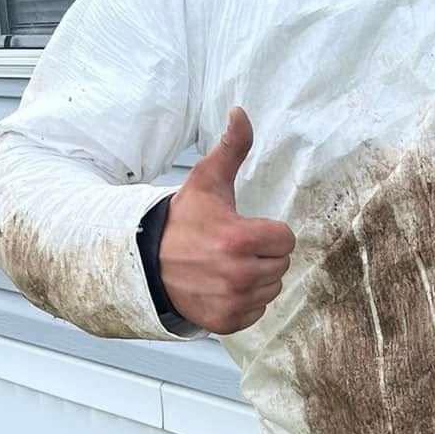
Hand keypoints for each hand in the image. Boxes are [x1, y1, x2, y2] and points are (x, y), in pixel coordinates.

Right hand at [159, 108, 295, 332]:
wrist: (148, 261)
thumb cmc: (183, 220)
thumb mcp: (207, 181)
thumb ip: (231, 147)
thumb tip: (240, 111)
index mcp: (239, 239)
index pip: (286, 239)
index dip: (268, 232)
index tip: (245, 229)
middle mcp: (238, 274)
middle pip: (281, 265)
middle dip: (263, 254)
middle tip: (233, 248)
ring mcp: (232, 301)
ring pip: (271, 289)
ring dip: (257, 279)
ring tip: (227, 267)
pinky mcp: (225, 322)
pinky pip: (257, 312)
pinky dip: (245, 302)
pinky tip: (222, 287)